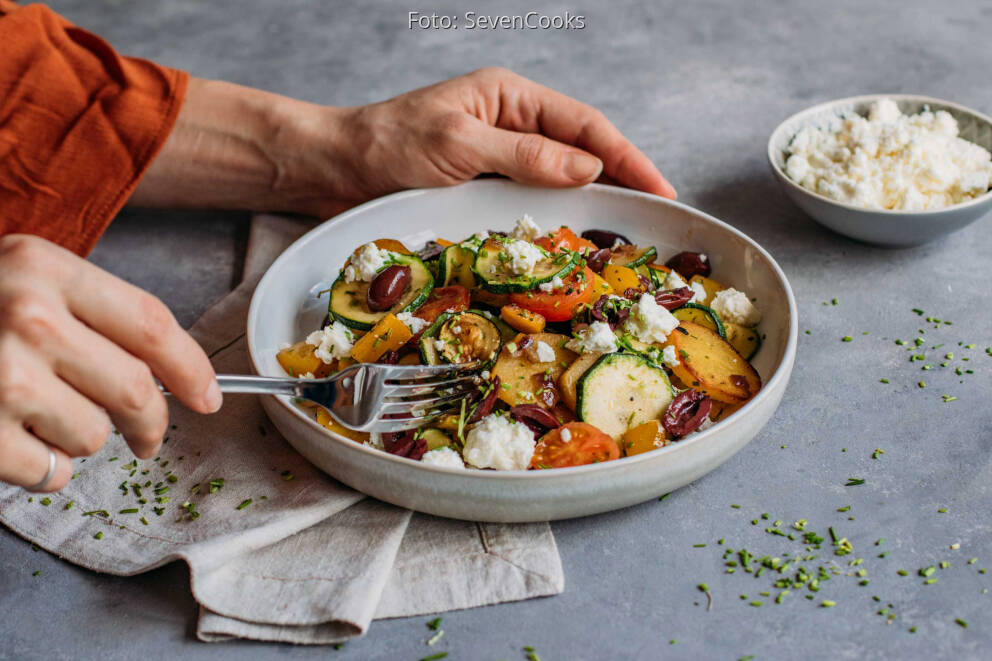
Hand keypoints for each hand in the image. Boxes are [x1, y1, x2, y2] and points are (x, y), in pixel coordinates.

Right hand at [0, 235, 219, 490]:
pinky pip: (49, 472)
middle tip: (147, 436)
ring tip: (44, 419)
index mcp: (44, 269)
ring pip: (94, 435)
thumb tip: (170, 376)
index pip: (152, 325)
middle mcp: (26, 317)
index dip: (192, 370)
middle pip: (134, 390)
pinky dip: (45, 470)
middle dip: (151, 423)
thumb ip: (91, 312)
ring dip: (82, 441)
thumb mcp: (22, 278)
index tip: (209, 398)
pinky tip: (16, 442)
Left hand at [131, 68, 675, 217]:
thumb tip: (588, 166)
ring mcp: (497, 157)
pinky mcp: (481, 187)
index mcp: (509, 97)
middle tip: (655, 219)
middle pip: (580, 151)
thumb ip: (525, 155)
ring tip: (624, 233)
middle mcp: (509, 124)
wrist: (334, 168)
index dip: (628, 157)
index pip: (585, 126)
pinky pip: (530, 201)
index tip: (661, 189)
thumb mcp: (460, 144)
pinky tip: (570, 238)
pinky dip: (555, 218)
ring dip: (590, 203)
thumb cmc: (386, 145)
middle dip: (620, 180)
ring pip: (559, 179)